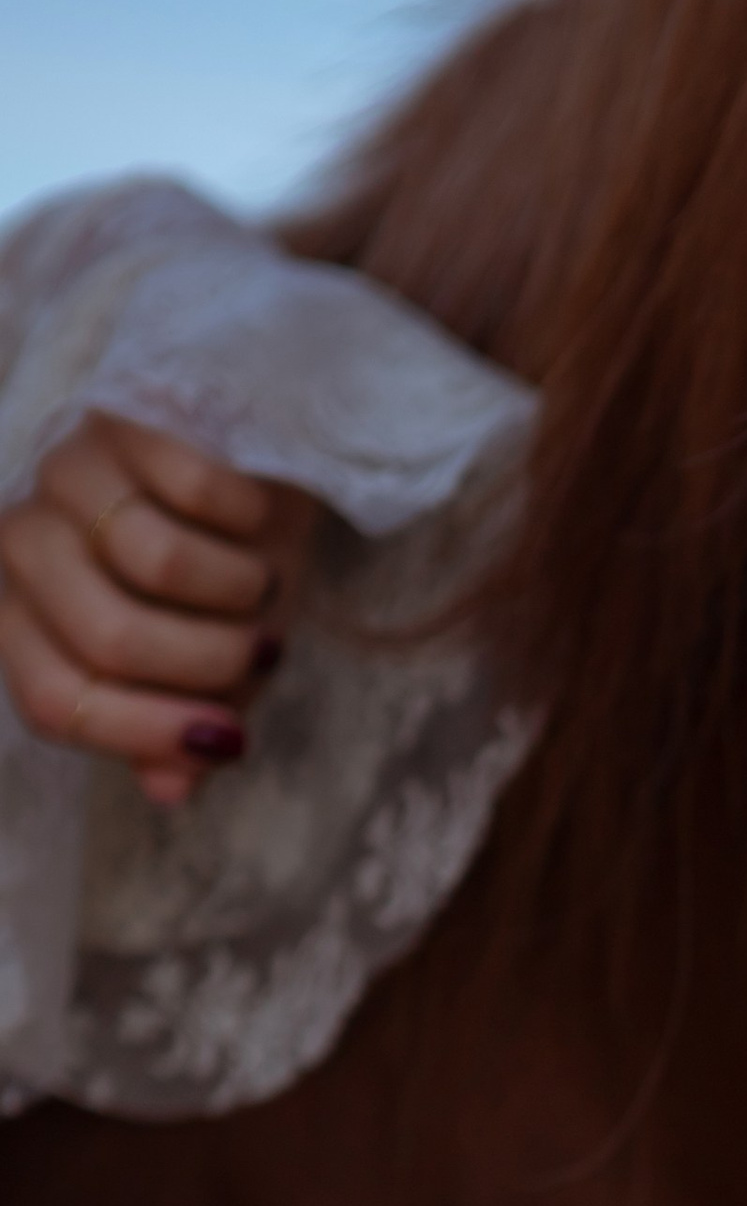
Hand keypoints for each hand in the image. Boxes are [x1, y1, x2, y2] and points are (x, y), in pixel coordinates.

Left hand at [0, 411, 316, 808]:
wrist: (251, 475)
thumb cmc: (219, 584)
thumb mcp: (206, 675)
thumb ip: (179, 737)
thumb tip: (169, 788)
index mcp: (22, 625)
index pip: (56, 701)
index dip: (145, 733)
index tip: (231, 740)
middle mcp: (22, 547)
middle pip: (110, 639)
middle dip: (209, 664)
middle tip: (263, 653)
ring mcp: (64, 474)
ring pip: (157, 563)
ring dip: (239, 590)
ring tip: (261, 584)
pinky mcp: (119, 416)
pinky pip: (197, 488)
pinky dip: (249, 519)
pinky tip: (254, 518)